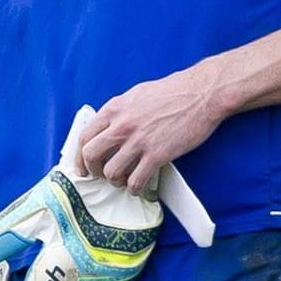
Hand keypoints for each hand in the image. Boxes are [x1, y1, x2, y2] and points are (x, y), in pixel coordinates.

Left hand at [76, 62, 220, 193]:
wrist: (201, 94)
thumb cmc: (172, 92)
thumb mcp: (136, 95)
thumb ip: (119, 111)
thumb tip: (107, 127)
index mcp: (114, 108)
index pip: (84, 136)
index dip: (79, 156)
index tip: (83, 166)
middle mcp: (122, 125)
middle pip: (91, 156)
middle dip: (93, 171)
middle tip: (100, 176)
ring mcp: (138, 141)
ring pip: (111, 172)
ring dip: (116, 181)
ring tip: (124, 180)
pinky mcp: (157, 154)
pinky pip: (136, 180)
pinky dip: (135, 188)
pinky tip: (140, 186)